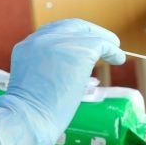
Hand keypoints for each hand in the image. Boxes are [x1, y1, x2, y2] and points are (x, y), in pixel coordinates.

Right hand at [0, 19, 123, 144]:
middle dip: (90, 32)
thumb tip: (71, 72)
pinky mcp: (79, 51)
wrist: (28, 118)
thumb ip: (46, 69)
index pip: (53, 32)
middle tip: (104, 41)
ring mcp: (60, 43)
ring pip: (88, 34)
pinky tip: (119, 59)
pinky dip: (113, 51)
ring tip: (116, 49)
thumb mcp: (32, 83)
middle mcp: (41, 39)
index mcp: (26, 47)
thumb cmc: (30, 114)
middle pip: (72, 26)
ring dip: (105, 41)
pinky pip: (102, 44)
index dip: (71, 37)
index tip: (81, 42)